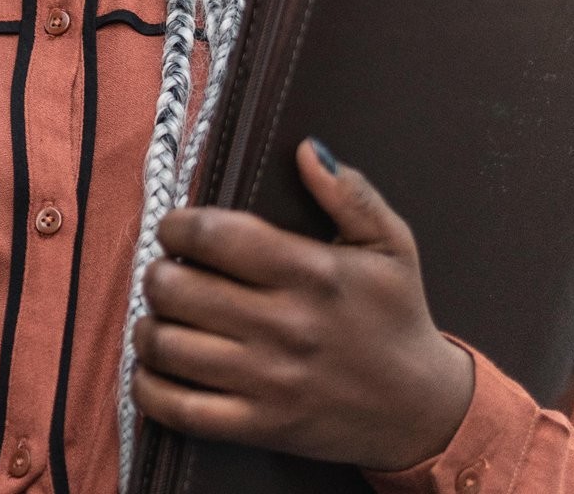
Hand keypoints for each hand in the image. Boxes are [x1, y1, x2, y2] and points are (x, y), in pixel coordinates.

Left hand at [131, 138, 475, 470]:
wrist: (424, 413)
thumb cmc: (399, 320)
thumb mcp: (391, 247)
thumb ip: (350, 194)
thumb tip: (306, 149)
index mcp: (312, 274)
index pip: (214, 235)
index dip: (176, 225)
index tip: (175, 230)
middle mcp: (286, 326)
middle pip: (177, 289)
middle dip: (157, 274)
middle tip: (167, 273)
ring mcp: (270, 380)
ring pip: (169, 346)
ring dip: (148, 328)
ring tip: (160, 318)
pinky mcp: (262, 425)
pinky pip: (181, 410)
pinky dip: (150, 388)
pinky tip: (154, 369)